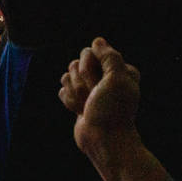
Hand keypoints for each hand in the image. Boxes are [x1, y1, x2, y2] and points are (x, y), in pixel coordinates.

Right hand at [57, 38, 140, 161]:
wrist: (103, 139)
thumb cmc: (112, 111)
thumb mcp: (116, 79)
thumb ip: (109, 56)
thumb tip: (97, 41)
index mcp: (118, 69)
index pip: (91, 52)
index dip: (90, 67)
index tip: (101, 84)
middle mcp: (105, 76)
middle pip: (77, 63)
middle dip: (82, 81)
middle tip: (94, 96)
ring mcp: (91, 88)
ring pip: (67, 76)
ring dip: (75, 92)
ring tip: (87, 106)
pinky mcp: (79, 98)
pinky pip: (62, 90)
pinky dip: (69, 101)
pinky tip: (81, 111)